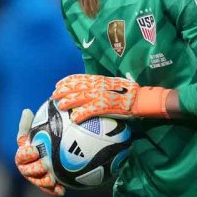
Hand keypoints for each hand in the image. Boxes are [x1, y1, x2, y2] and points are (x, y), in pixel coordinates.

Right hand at [15, 109, 63, 195]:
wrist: (62, 148)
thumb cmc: (47, 135)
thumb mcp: (40, 127)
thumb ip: (32, 123)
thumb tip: (26, 111)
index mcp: (24, 153)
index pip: (21, 154)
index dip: (26, 153)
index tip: (35, 149)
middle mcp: (28, 166)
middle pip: (27, 170)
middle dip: (33, 169)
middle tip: (43, 165)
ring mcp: (37, 177)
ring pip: (37, 181)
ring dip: (43, 182)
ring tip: (51, 180)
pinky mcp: (47, 184)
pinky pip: (49, 189)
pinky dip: (54, 190)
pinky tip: (62, 190)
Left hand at [52, 74, 173, 122]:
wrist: (143, 99)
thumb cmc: (129, 95)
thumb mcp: (114, 88)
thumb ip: (103, 89)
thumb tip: (91, 95)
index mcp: (102, 80)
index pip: (82, 78)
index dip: (69, 80)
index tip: (58, 84)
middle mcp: (101, 85)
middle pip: (79, 86)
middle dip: (64, 90)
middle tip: (54, 95)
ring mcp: (105, 94)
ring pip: (83, 96)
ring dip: (70, 101)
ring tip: (60, 105)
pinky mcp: (109, 105)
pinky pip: (92, 109)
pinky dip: (82, 113)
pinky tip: (75, 118)